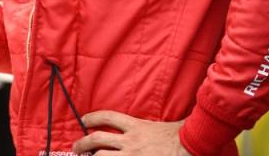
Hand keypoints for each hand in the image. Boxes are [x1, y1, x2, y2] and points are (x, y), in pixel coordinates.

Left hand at [72, 110, 190, 155]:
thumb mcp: (158, 125)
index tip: (83, 120)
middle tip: (76, 147)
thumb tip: (144, 124)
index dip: (92, 118)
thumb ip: (145, 126)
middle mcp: (130, 140)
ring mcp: (132, 155)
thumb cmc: (180, 134)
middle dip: (83, 142)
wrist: (192, 145)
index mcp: (135, 126)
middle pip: (98, 139)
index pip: (107, 117)